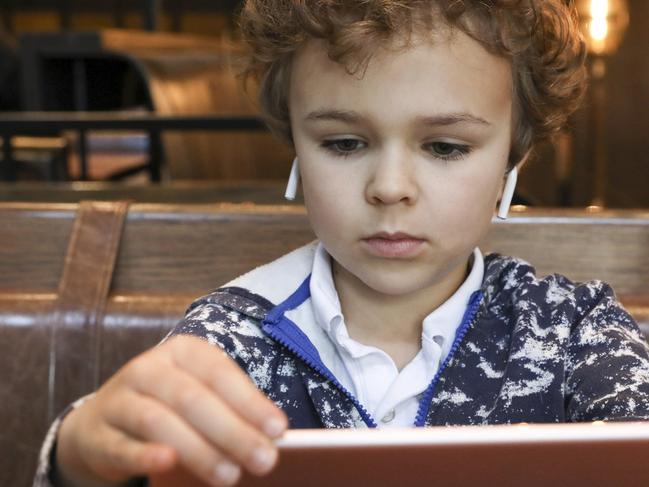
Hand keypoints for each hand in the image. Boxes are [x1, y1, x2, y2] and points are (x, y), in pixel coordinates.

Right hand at [55, 335, 287, 486]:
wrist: (103, 420)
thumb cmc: (169, 405)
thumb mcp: (201, 395)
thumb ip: (232, 410)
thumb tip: (271, 435)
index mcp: (182, 352)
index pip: (220, 374)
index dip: (250, 402)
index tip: (279, 430)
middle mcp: (149, 368)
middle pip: (193, 398)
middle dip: (233, 432)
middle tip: (264, 460)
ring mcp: (119, 398)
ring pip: (159, 421)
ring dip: (199, 450)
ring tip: (230, 475)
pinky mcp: (96, 433)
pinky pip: (121, 445)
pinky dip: (145, 455)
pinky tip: (168, 464)